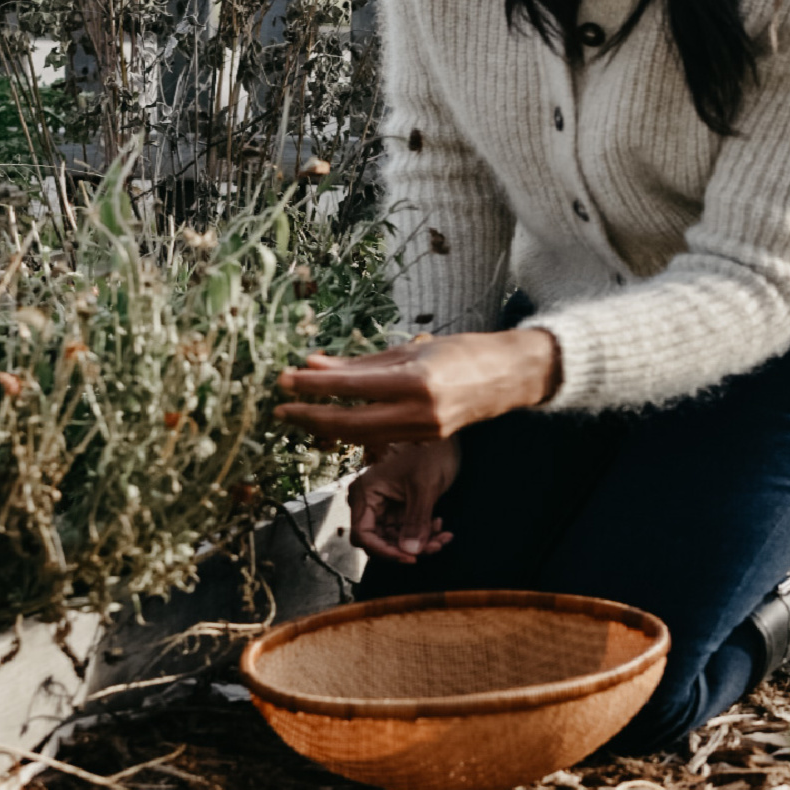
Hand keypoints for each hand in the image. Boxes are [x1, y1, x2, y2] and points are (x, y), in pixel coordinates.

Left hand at [275, 328, 559, 448]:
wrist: (510, 377)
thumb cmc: (462, 353)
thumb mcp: (410, 349)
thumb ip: (361, 362)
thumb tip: (313, 364)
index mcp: (415, 380)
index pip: (351, 386)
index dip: (314, 385)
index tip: (285, 380)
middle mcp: (419, 411)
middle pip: (351, 421)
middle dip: (311, 416)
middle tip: (280, 408)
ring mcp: (424, 430)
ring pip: (362, 435)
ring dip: (327, 426)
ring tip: (298, 415)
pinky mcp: (427, 441)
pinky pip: (381, 438)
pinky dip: (354, 430)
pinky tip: (334, 421)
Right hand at [349, 439, 460, 562]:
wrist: (444, 436)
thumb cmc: (430, 452)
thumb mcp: (424, 488)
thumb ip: (416, 521)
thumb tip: (409, 553)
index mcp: (366, 493)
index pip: (363, 535)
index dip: (384, 551)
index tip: (410, 558)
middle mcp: (371, 501)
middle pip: (380, 540)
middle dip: (407, 548)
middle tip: (434, 547)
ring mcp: (386, 505)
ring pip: (397, 538)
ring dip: (421, 542)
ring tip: (443, 537)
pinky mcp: (401, 507)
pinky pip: (408, 529)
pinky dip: (425, 533)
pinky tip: (442, 527)